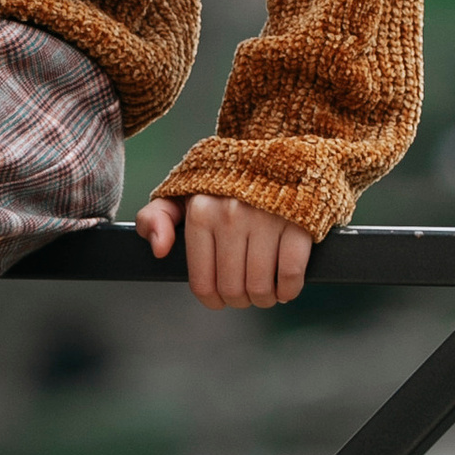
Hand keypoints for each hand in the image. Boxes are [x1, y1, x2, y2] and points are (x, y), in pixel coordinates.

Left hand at [136, 191, 312, 310]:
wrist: (277, 154)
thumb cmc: (225, 183)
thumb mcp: (183, 194)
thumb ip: (156, 217)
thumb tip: (159, 249)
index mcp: (200, 211)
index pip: (203, 282)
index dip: (214, 300)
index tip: (222, 297)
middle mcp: (230, 214)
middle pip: (233, 290)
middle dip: (241, 300)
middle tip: (248, 292)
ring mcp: (266, 217)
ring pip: (261, 288)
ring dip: (265, 298)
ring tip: (267, 289)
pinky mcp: (298, 221)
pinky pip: (290, 275)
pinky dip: (289, 289)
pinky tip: (286, 284)